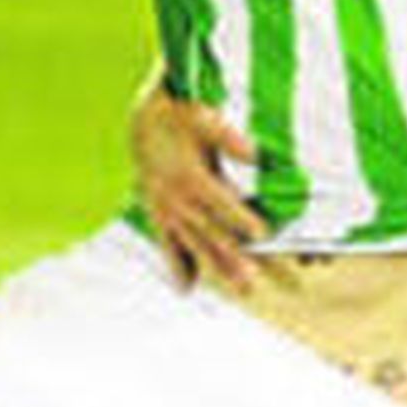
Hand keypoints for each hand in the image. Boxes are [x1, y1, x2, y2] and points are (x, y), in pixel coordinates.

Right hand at [130, 86, 266, 290]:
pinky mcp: (158, 216)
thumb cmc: (182, 118)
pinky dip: (176, 266)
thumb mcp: (205, 118)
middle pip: (209, 232)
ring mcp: (166, 210)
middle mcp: (177, 199)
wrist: (143, 122)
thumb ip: (229, 138)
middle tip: (251, 281)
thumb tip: (256, 154)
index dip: (241, 217)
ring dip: (215, 267)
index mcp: (191, 175)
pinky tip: (187, 289)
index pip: (221, 202)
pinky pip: (166, 245)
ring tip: (238, 288)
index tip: (263, 234)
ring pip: (193, 244)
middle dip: (231, 257)